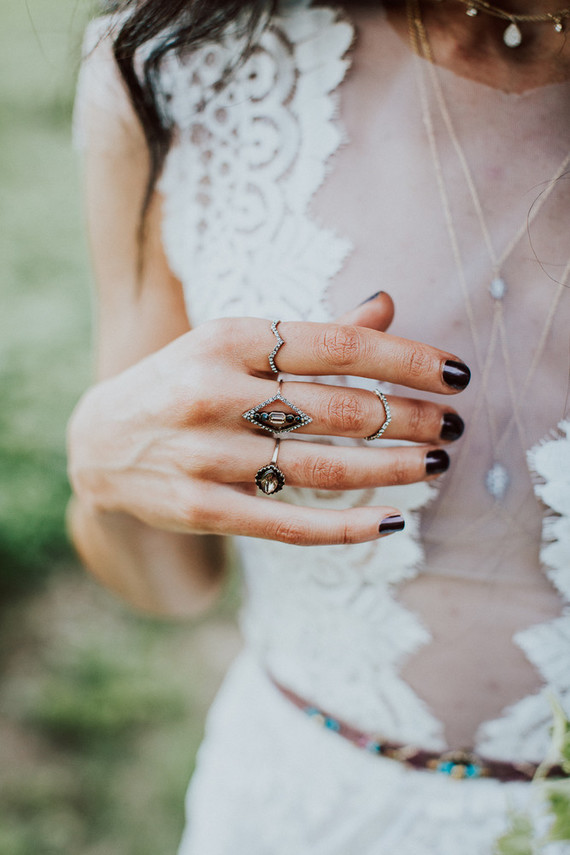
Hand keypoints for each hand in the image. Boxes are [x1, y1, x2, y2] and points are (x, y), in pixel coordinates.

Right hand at [67, 293, 468, 545]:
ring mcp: (207, 455)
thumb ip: (309, 333)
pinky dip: (346, 527)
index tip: (457, 374)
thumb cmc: (182, 382)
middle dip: (410, 418)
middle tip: (454, 425)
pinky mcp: (203, 508)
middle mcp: (215, 392)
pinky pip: (288, 524)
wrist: (100, 441)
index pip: (339, 345)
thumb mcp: (232, 343)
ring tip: (435, 465)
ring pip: (321, 467)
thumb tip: (386, 306)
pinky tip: (390, 522)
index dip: (408, 360)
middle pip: (338, 408)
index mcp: (227, 338)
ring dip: (391, 468)